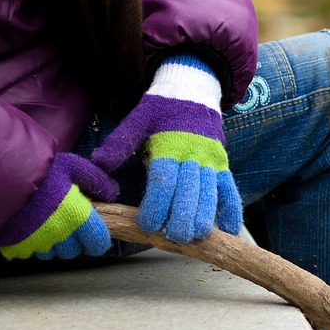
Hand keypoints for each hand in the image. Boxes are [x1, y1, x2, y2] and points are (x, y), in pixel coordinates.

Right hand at [0, 152, 116, 260]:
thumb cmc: (40, 170)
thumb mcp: (73, 166)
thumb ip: (96, 180)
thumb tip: (113, 194)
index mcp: (77, 217)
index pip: (98, 243)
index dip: (98, 239)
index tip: (93, 232)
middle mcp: (59, 235)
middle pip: (73, 251)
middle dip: (72, 240)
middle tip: (64, 221)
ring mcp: (36, 244)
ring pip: (51, 253)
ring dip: (51, 242)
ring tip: (43, 221)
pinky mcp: (16, 248)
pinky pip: (28, 252)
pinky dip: (28, 243)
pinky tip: (25, 226)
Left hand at [95, 54, 240, 242]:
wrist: (192, 91)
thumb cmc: (160, 110)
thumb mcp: (137, 119)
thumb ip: (119, 143)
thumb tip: (98, 164)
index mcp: (170, 144)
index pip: (165, 179)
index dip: (158, 204)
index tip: (148, 224)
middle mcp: (194, 154)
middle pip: (191, 191)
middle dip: (183, 217)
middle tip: (173, 238)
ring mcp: (212, 161)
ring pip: (212, 193)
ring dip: (205, 217)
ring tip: (194, 238)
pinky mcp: (223, 165)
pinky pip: (230, 189)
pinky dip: (232, 210)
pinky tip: (227, 230)